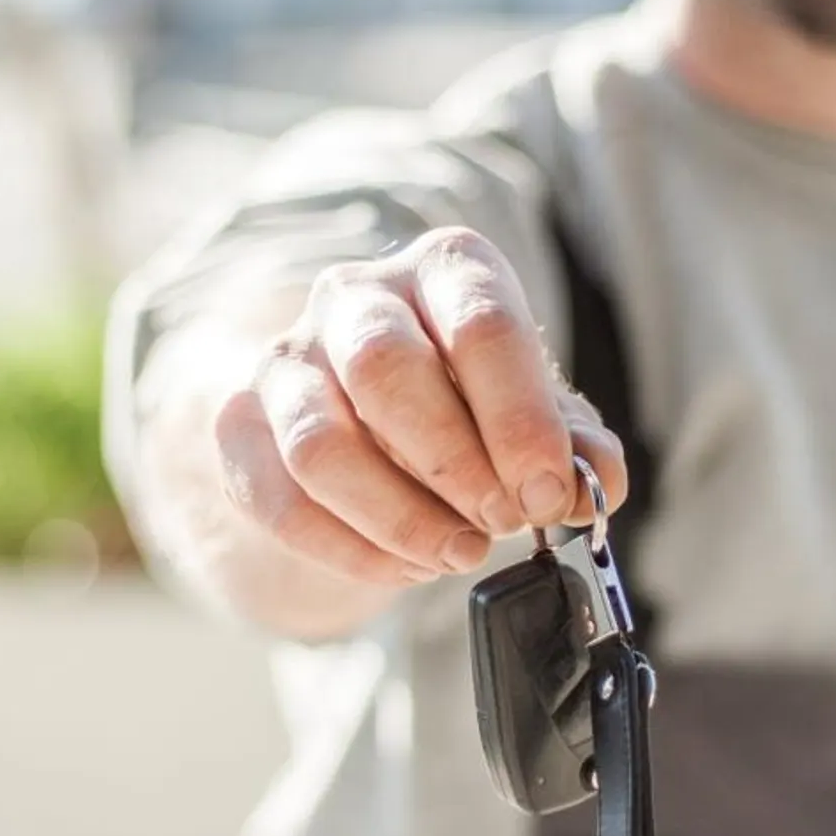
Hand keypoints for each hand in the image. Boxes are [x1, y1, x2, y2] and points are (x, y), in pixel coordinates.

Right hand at [212, 227, 630, 587]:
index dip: (518, 420)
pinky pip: (281, 500)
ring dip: (399, 517)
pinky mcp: (240, 427)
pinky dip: (351, 550)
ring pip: (321, 444)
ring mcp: (287, 360)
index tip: (545, 492)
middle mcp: (355, 296)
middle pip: (386, 369)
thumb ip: (573, 446)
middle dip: (453, 464)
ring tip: (458, 553)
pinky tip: (405, 567)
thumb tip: (596, 481)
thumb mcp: (533, 415)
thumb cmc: (465, 405)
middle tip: (501, 523)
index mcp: (443, 269)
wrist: (364, 416)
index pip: (480, 324)